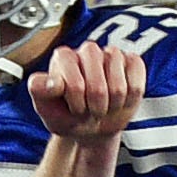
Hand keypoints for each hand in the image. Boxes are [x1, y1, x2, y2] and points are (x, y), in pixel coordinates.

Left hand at [26, 40, 146, 140]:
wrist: (90, 126)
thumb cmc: (66, 114)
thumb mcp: (46, 108)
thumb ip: (40, 91)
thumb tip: (52, 83)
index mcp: (63, 57)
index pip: (74, 85)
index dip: (76, 104)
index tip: (72, 108)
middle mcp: (87, 50)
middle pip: (98, 87)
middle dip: (94, 108)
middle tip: (89, 110)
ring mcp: (111, 54)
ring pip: (119, 88)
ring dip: (112, 106)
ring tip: (104, 106)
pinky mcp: (132, 62)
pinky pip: (137, 85)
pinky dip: (130, 100)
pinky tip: (120, 100)